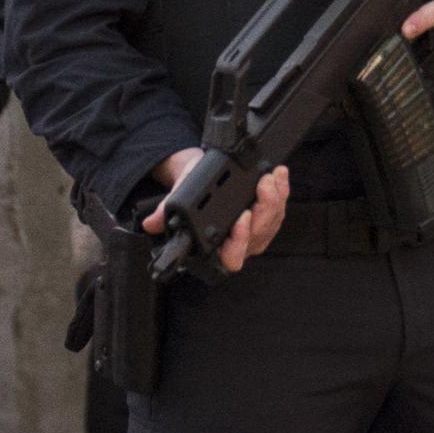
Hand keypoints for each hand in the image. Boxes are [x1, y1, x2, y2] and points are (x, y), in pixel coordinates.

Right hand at [143, 148, 289, 273]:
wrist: (202, 178)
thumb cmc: (191, 192)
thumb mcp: (178, 198)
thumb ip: (168, 211)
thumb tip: (151, 223)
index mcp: (217, 248)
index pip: (232, 256)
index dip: (240, 240)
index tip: (242, 218)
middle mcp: (239, 244)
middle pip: (259, 235)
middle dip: (265, 210)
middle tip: (263, 186)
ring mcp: (257, 232)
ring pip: (273, 221)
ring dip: (275, 198)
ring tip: (270, 176)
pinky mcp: (269, 217)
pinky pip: (280, 208)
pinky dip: (282, 191)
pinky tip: (279, 176)